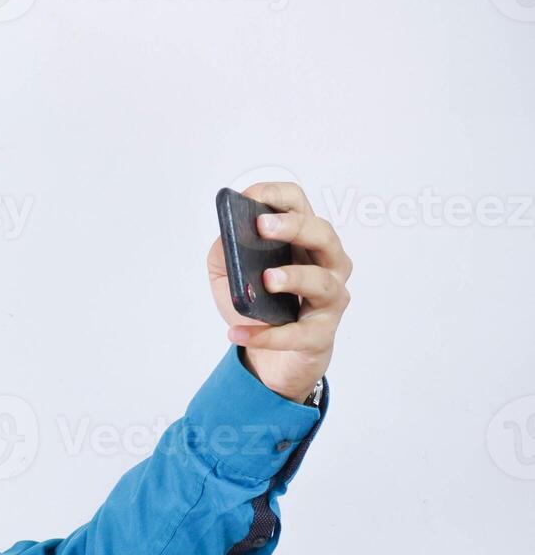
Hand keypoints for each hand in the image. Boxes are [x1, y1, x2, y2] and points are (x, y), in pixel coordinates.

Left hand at [206, 181, 352, 401]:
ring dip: (294, 276)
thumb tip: (225, 237)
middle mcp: (326, 264)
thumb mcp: (230, 277)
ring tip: (266, 279)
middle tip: (262, 226)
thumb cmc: (258, 307)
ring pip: (322, 281)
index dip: (278, 196)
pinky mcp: (320, 334)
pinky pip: (296, 333)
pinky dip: (266, 334)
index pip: (300, 205)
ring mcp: (328, 299)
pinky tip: (237, 332)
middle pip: (322, 234)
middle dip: (293, 226)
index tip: (252, 196)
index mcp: (302, 242)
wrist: (268, 358)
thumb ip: (225, 254)